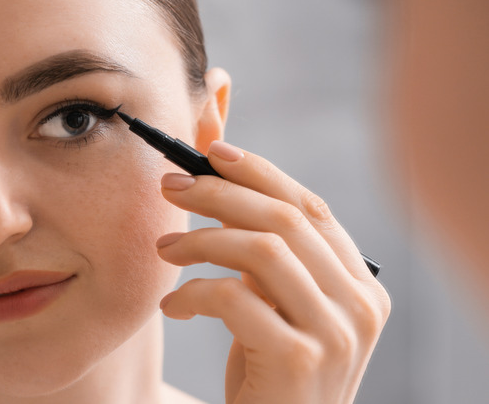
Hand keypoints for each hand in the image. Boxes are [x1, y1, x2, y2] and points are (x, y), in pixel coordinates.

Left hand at [157, 141, 390, 403]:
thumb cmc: (272, 373)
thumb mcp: (281, 309)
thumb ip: (270, 258)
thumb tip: (222, 186)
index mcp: (359, 285)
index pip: (310, 208)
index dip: (260, 173)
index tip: (213, 152)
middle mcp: (359, 304)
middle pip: (284, 220)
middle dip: (219, 193)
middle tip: (170, 187)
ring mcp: (335, 333)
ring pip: (262, 249)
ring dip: (201, 239)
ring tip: (165, 249)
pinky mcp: (298, 359)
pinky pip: (233, 298)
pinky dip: (194, 292)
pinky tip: (174, 306)